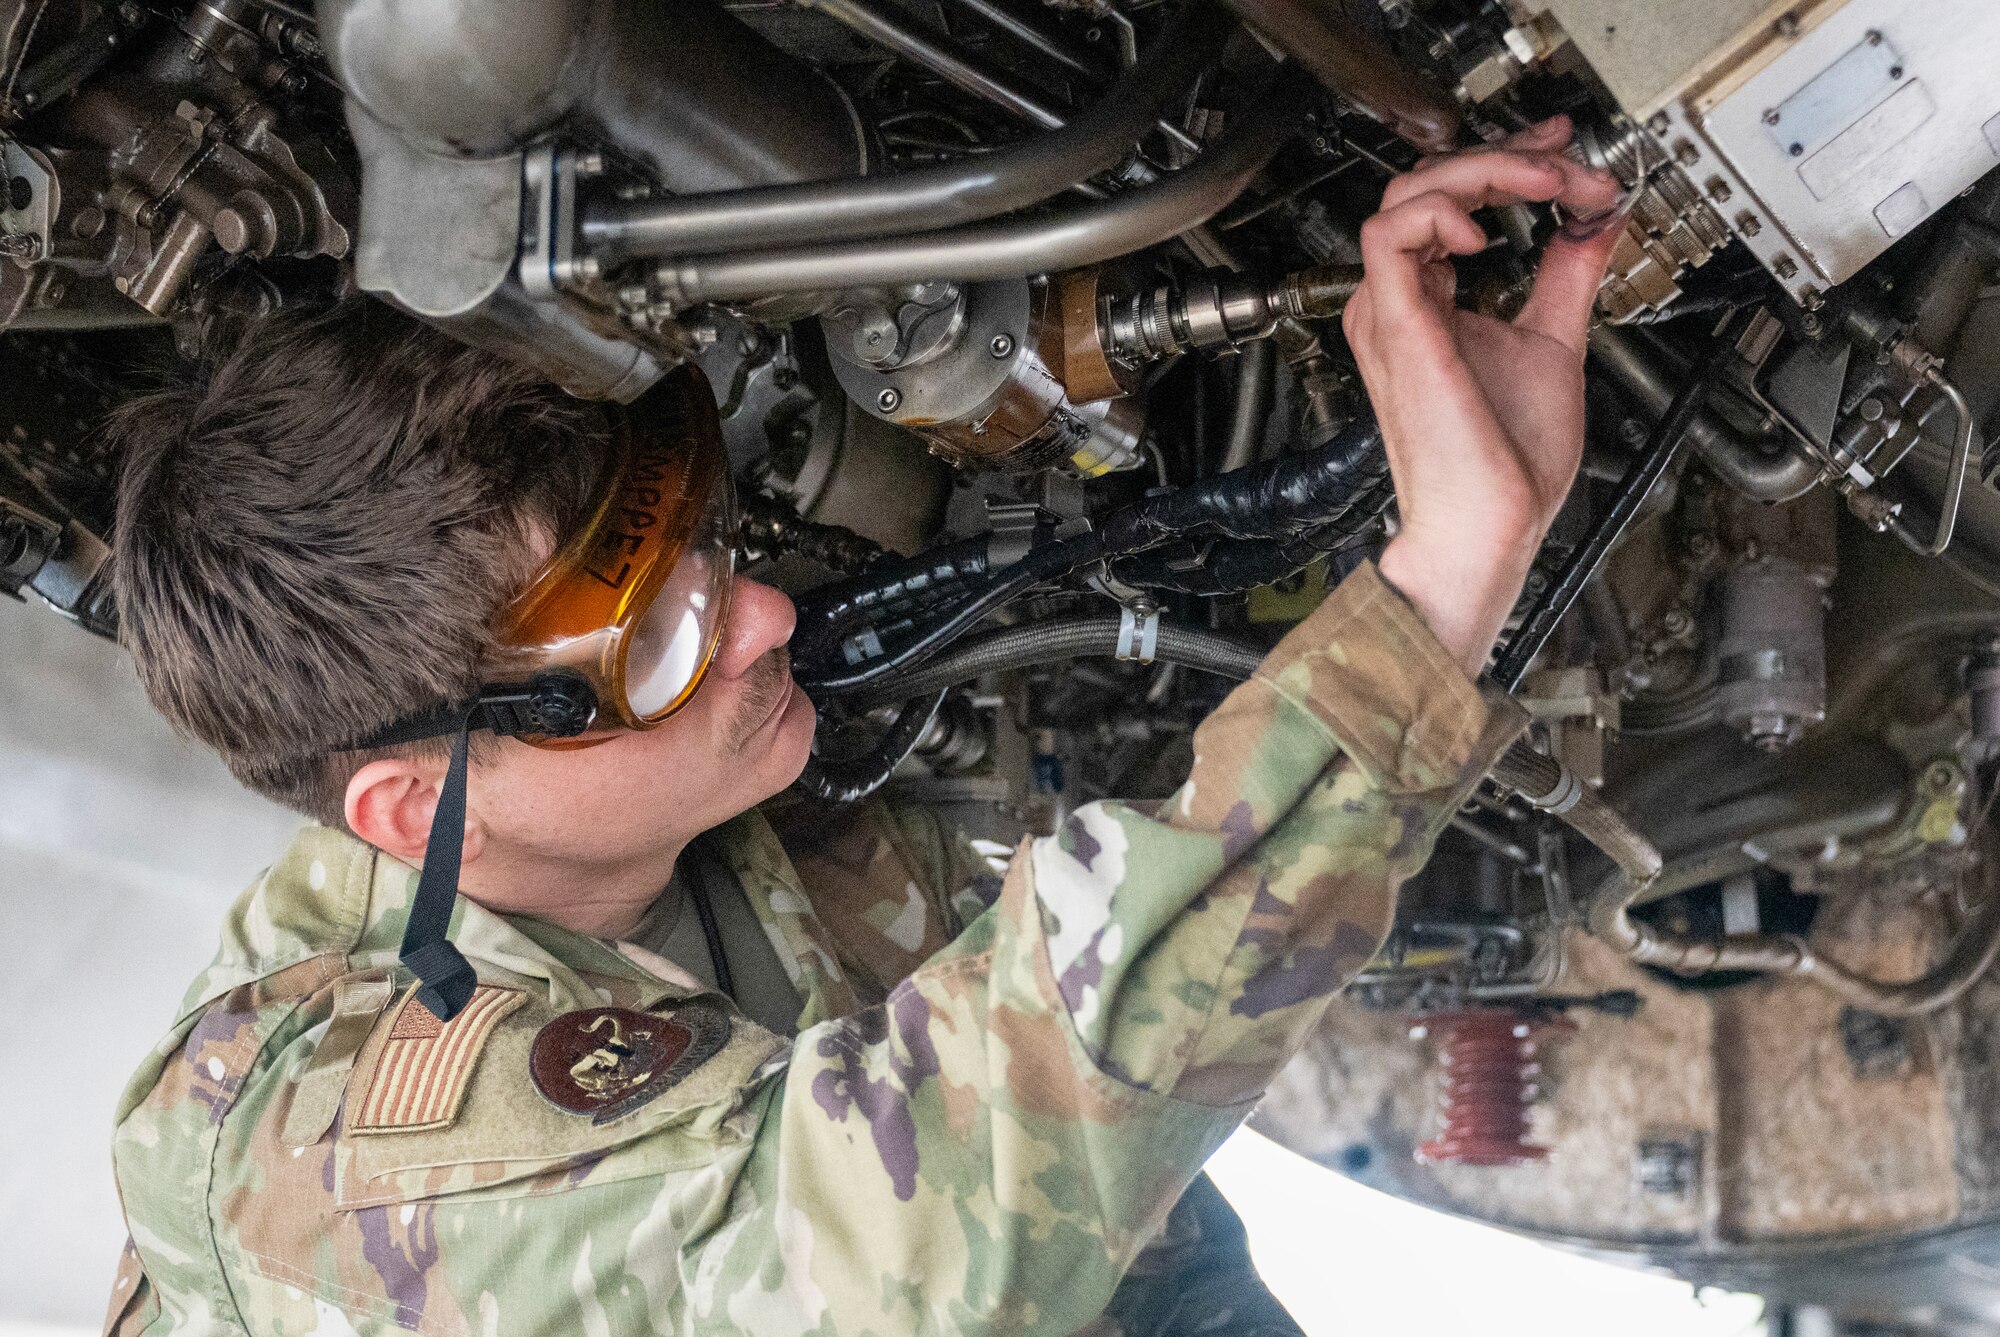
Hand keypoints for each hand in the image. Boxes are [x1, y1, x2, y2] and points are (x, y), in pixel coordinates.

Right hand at [1342, 116, 1622, 674]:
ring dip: (1482, 172)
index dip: (1509, 163)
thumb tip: (1596, 223)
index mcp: (1430, 304)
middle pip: (1428, 183)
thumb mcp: (1553, 343)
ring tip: (1544, 188)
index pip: (1452, 201)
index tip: (1565, 156)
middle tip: (1568, 168)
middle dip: (1506, 158)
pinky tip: (1489, 232)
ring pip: (1407, 194)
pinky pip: (1390, 235)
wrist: (1486, 524)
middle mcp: (1403, 302)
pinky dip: (1441, 211)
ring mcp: (1394, 312)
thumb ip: (1567, 278)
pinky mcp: (1396, 325)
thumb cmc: (1505, 465)